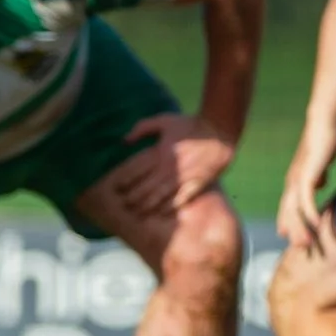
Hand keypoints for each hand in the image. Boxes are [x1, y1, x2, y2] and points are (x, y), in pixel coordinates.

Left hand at [116, 116, 236, 217]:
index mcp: (161, 155)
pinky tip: (162, 213)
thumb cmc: (189, 124)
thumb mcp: (163, 121)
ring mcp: (185, 178)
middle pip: (148, 189)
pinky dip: (171, 207)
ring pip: (163, 197)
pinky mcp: (198, 183)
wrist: (218, 131)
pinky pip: (182, 199)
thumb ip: (142, 129)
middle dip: (135, 198)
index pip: (139, 172)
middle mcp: (171, 169)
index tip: (117, 188)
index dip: (126, 182)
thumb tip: (124, 141)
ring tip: (139, 214)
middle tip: (125, 206)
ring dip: (150, 206)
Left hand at [276, 148, 335, 255]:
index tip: (292, 238)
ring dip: (301, 228)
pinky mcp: (307, 174)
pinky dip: (309, 213)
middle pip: (289, 212)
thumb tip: (321, 183)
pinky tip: (316, 224)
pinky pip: (306, 198)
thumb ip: (319, 175)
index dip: (289, 222)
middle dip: (295, 231)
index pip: (289, 206)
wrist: (324, 124)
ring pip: (295, 209)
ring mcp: (298, 178)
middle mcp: (293, 181)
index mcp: (295, 180)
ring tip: (308, 244)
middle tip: (302, 249)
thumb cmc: (324, 142)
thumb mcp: (320, 164)